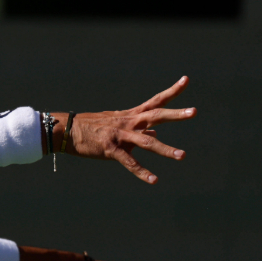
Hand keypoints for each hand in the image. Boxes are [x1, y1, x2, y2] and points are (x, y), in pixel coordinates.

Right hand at [63, 76, 195, 183]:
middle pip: (156, 116)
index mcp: (131, 115)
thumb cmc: (93, 128)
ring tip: (183, 156)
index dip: (172, 91)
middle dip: (176, 115)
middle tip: (194, 112)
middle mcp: (129, 122)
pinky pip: (130, 162)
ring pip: (147, 142)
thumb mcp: (118, 126)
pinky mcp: (111, 149)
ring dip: (165, 149)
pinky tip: (154, 180)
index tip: (186, 80)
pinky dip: (142, 172)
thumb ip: (139, 131)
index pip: (156, 101)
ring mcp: (120, 135)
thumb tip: (155, 136)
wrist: (67, 130)